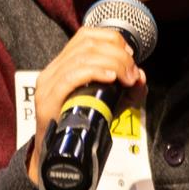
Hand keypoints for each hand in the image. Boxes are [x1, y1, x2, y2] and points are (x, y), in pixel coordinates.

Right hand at [27, 28, 146, 184]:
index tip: (129, 57)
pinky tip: (111, 78)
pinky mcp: (49, 98)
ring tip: (126, 78)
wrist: (57, 154)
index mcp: (63, 64)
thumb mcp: (108, 103)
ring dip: (112, 63)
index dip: (112, 39)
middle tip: (132, 73)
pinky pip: (72, 76)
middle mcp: (53, 69)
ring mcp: (48, 83)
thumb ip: (127, 90)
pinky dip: (95, 72)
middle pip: (88, 44)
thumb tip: (140, 77)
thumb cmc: (79, 126)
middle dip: (118, 54)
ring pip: (83, 57)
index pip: (86, 35)